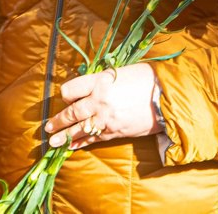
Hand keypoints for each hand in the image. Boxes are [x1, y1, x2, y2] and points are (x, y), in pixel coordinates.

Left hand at [45, 62, 160, 149]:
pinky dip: (81, 143)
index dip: (67, 94)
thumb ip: (106, 80)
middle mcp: (99, 100)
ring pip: (78, 129)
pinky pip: (92, 139)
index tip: (68, 98)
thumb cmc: (149, 79)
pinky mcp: (114, 132)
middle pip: (71, 112)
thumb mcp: (125, 72)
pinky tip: (73, 146)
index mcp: (100, 81)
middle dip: (57, 121)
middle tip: (48, 127)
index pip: (70, 89)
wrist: (169, 97)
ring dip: (63, 136)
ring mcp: (105, 118)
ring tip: (53, 141)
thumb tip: (95, 86)